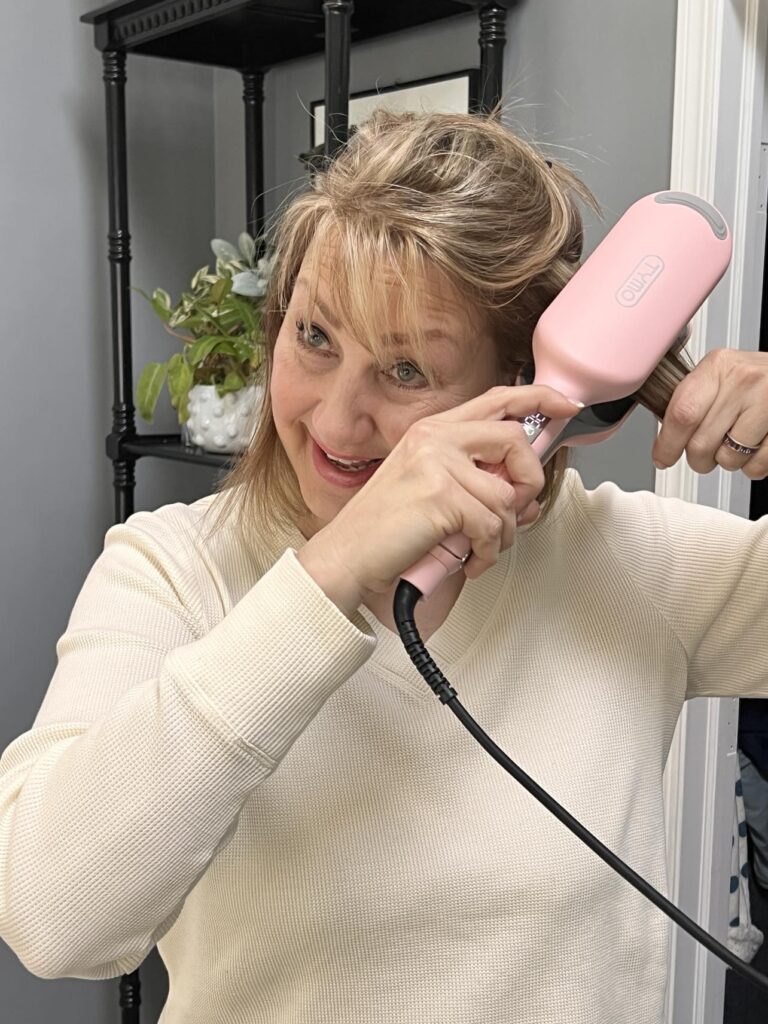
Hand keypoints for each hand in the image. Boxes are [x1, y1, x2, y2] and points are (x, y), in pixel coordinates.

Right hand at [299, 385, 583, 600]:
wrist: (347, 557)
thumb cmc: (385, 530)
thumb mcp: (432, 490)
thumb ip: (477, 479)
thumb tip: (527, 493)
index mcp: (433, 429)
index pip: (497, 399)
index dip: (538, 397)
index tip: (564, 405)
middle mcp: (434, 437)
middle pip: (514, 438)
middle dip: (528, 480)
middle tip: (514, 510)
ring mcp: (437, 463)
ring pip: (506, 494)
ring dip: (502, 532)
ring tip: (479, 546)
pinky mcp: (441, 496)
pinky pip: (492, 524)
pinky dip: (488, 551)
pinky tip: (470, 559)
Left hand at [652, 349, 767, 478]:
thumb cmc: (756, 378)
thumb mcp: (721, 374)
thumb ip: (693, 398)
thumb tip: (665, 436)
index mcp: (719, 366)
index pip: (682, 413)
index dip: (668, 444)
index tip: (662, 457)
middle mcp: (743, 381)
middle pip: (701, 443)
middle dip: (698, 460)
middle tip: (703, 454)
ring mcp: (767, 403)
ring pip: (728, 459)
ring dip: (727, 461)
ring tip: (735, 442)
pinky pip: (756, 465)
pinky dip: (752, 465)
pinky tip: (755, 445)